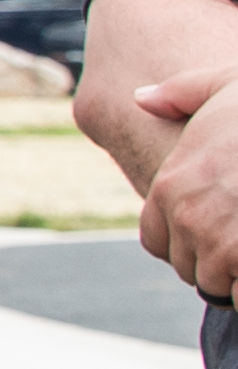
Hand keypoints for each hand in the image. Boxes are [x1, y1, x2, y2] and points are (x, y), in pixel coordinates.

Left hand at [142, 61, 237, 301]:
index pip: (157, 239)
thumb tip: (141, 97)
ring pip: (218, 284)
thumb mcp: (225, 84)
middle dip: (215, 260)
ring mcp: (223, 245)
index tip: (215, 232)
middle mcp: (189, 219)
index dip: (184, 241)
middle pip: (189, 266)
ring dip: (236, 276)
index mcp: (172, 185)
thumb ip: (180, 93)